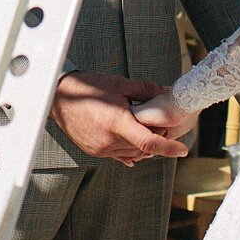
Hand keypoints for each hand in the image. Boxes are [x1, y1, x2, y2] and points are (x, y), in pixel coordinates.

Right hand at [51, 72, 188, 164]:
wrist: (57, 97)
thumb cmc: (85, 87)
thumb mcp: (118, 84)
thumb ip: (145, 91)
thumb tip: (166, 93)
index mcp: (116, 122)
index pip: (148, 142)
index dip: (169, 148)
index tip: (182, 149)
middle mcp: (108, 140)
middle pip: (142, 149)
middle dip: (156, 140)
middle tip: (160, 126)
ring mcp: (101, 148)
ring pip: (132, 155)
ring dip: (142, 146)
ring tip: (143, 129)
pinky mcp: (94, 151)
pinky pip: (119, 156)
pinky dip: (129, 150)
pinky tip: (132, 141)